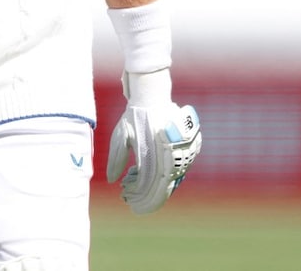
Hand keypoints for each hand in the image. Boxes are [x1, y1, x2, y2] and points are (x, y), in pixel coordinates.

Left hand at [106, 70, 201, 214]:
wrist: (152, 96)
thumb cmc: (133, 116)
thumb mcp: (120, 136)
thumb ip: (116, 159)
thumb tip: (112, 180)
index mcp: (155, 156)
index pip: (152, 188)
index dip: (142, 199)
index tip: (129, 202)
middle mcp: (171, 156)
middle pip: (163, 188)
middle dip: (147, 197)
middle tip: (131, 199)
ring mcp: (183, 153)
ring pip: (170, 180)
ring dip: (153, 186)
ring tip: (131, 182)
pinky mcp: (188, 149)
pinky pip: (177, 170)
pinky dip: (162, 176)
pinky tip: (143, 173)